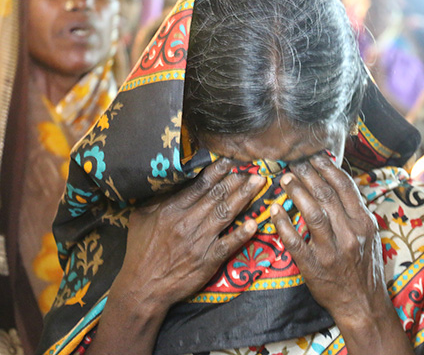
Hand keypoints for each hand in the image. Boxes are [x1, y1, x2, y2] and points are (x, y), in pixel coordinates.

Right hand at [116, 157, 266, 310]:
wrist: (142, 287)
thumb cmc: (140, 251)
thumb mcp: (140, 218)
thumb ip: (156, 199)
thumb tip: (169, 181)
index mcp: (171, 209)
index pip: (199, 185)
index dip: (217, 171)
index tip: (231, 160)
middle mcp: (187, 222)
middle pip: (217, 196)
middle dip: (236, 180)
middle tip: (253, 168)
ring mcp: (199, 241)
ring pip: (225, 214)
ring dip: (244, 197)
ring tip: (258, 183)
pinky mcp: (208, 260)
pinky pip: (228, 244)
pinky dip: (241, 234)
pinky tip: (255, 223)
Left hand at [270, 153, 387, 323]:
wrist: (363, 304)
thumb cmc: (365, 267)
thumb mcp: (370, 236)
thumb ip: (355, 211)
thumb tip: (338, 184)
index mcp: (364, 223)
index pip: (345, 187)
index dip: (327, 168)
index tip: (313, 156)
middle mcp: (350, 234)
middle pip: (326, 195)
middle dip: (308, 175)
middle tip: (293, 162)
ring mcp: (332, 251)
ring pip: (313, 214)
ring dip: (297, 192)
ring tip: (284, 179)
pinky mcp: (315, 266)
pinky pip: (296, 242)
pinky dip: (283, 225)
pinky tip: (274, 211)